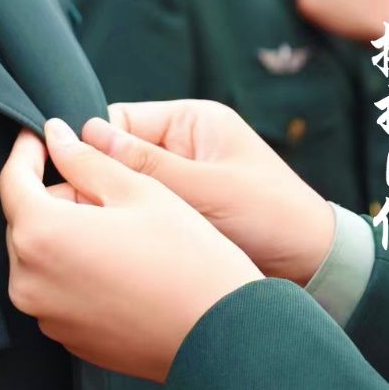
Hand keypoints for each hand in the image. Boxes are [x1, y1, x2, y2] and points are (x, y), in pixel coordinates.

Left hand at [0, 121, 261, 382]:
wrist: (220, 334)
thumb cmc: (184, 255)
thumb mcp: (137, 190)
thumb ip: (85, 159)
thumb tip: (56, 135)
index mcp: (40, 236)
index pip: (12, 179)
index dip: (27, 149)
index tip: (43, 133)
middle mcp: (29, 282)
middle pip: (26, 219)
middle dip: (56, 195)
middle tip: (105, 187)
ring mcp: (46, 316)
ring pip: (41, 255)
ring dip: (66, 233)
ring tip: (121, 229)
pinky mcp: (67, 338)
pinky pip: (58, 289)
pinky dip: (76, 269)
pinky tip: (122, 265)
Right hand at [82, 100, 335, 285]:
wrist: (317, 269)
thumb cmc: (273, 220)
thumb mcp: (206, 189)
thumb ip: (144, 164)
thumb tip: (81, 134)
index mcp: (191, 121)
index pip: (117, 120)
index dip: (92, 148)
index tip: (71, 180)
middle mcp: (180, 144)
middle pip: (114, 154)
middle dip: (101, 182)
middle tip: (88, 213)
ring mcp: (178, 179)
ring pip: (122, 187)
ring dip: (115, 208)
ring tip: (107, 232)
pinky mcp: (178, 212)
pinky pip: (138, 212)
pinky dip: (129, 227)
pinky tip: (120, 246)